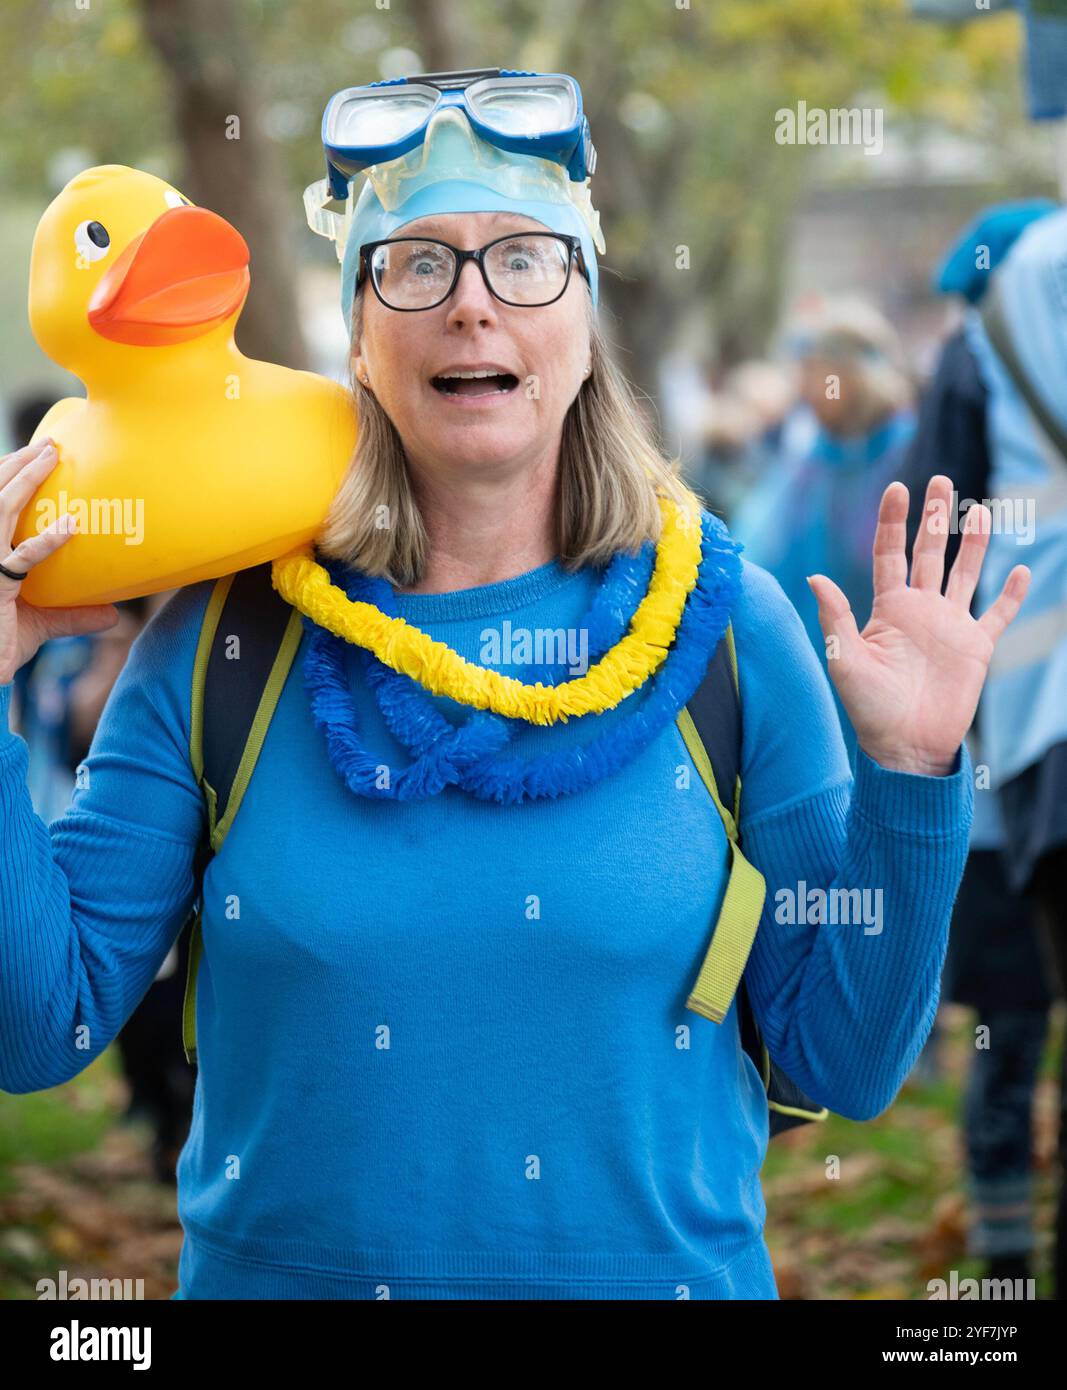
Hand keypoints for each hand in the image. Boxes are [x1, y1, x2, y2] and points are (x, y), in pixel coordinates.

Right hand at [0, 438, 118, 686]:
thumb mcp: (38, 627)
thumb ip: (72, 616)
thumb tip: (112, 615)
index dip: (6, 477)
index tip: (32, 456)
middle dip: (15, 465)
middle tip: (49, 444)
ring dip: (24, 479)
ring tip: (50, 455)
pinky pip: (21, 559)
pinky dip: (47, 541)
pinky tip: (70, 526)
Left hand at [807, 475, 1029, 775]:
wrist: (906, 746)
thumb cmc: (869, 709)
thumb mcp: (845, 661)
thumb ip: (835, 618)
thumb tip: (814, 577)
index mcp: (887, 609)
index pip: (889, 553)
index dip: (892, 521)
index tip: (897, 488)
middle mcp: (920, 610)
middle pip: (928, 553)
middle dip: (935, 518)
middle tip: (941, 481)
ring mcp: (950, 626)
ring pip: (964, 573)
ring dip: (972, 543)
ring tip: (979, 509)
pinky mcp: (976, 647)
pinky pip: (998, 615)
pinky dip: (1010, 594)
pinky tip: (1020, 570)